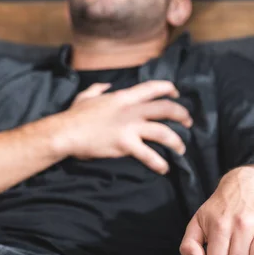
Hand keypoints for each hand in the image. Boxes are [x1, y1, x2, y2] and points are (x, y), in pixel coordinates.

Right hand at [55, 81, 192, 173]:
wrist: (65, 133)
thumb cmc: (74, 116)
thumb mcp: (85, 96)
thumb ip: (98, 89)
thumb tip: (106, 85)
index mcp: (123, 97)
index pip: (153, 88)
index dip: (169, 90)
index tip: (177, 95)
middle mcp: (131, 110)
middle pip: (166, 109)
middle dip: (182, 115)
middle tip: (188, 123)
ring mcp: (129, 128)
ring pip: (163, 132)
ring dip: (176, 141)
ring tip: (181, 149)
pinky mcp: (125, 145)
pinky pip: (149, 155)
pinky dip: (159, 163)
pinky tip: (164, 168)